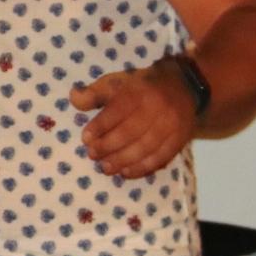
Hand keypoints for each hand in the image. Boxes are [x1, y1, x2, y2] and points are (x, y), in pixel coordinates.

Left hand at [69, 61, 197, 177]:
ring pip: (145, 147)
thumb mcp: (116, 82)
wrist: (182, 86)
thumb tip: (73, 98)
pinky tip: (127, 173)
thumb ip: (94, 93)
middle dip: (109, 146)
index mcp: (138, 92)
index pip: (118, 111)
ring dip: (123, 161)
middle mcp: (157, 108)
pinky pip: (161, 157)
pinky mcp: (180, 138)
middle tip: (93, 155)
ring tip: (106, 168)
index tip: (86, 138)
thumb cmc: (140, 86)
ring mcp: (171, 125)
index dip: (101, 126)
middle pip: (131, 132)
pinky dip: (143, 168)